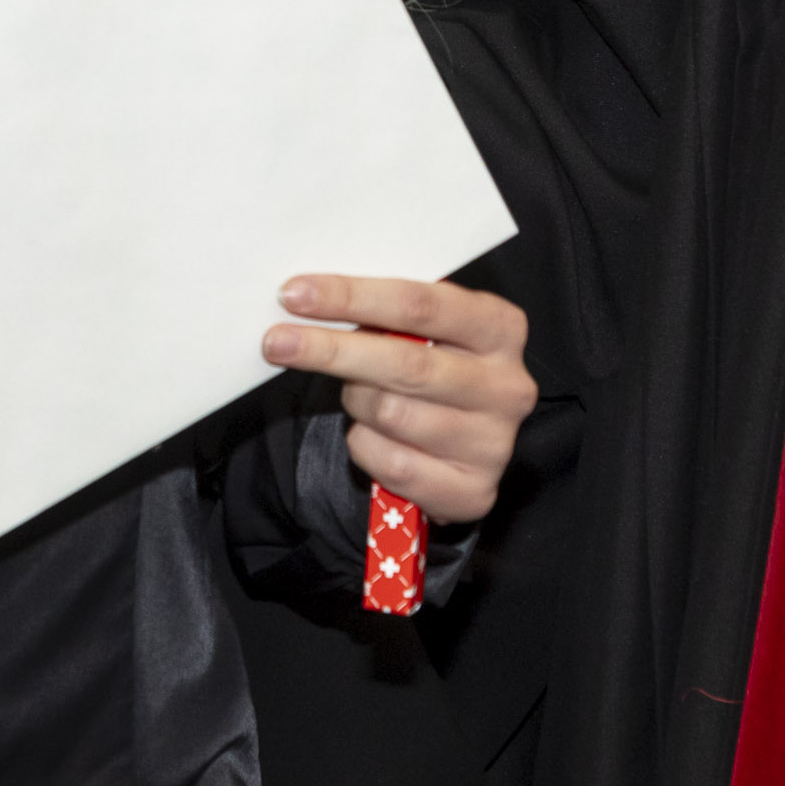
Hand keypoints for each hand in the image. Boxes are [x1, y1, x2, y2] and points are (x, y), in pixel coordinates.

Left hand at [262, 275, 536, 524]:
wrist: (462, 445)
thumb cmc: (433, 369)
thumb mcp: (425, 331)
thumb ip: (387, 314)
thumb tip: (311, 296)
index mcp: (500, 327)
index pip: (421, 303)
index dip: (353, 296)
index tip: (297, 294)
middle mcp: (507, 385)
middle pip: (405, 362)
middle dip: (331, 350)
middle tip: (277, 342)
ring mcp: (493, 443)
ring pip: (391, 414)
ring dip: (354, 401)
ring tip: (355, 394)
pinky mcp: (473, 491)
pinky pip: (392, 463)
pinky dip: (365, 445)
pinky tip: (371, 435)